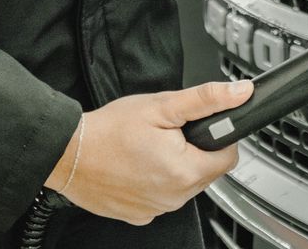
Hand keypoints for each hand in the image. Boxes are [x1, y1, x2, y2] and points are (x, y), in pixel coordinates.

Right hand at [48, 80, 252, 224]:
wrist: (67, 154)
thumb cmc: (108, 131)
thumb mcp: (162, 105)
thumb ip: (206, 99)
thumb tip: (240, 93)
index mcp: (185, 172)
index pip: (229, 156)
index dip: (219, 136)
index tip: (200, 126)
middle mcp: (174, 198)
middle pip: (206, 171)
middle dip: (195, 150)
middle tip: (167, 133)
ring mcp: (155, 210)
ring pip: (184, 185)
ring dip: (176, 166)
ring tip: (149, 147)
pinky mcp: (139, 216)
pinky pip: (162, 197)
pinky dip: (156, 181)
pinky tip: (138, 165)